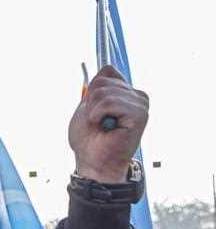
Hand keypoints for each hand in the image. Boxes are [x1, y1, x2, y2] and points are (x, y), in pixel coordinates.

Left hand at [68, 65, 148, 182]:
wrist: (92, 161)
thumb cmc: (89, 139)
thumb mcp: (87, 106)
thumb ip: (97, 87)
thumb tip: (107, 67)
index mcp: (126, 92)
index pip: (107, 71)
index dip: (92, 90)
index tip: (93, 110)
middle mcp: (137, 96)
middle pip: (102, 80)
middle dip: (90, 103)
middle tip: (96, 121)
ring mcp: (141, 104)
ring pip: (104, 92)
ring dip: (93, 111)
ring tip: (100, 125)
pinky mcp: (140, 114)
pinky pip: (110, 102)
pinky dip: (98, 115)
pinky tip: (105, 127)